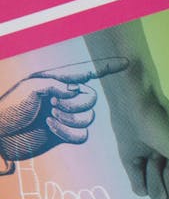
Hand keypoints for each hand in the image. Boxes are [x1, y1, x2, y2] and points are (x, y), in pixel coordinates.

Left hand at [0, 59, 128, 163]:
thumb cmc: (9, 109)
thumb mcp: (30, 89)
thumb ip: (57, 85)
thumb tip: (76, 91)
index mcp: (56, 81)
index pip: (86, 71)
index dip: (106, 67)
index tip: (126, 63)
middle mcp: (64, 97)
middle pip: (91, 98)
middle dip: (76, 104)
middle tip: (53, 105)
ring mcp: (65, 116)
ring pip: (89, 117)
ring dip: (69, 119)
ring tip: (50, 116)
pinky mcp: (64, 134)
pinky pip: (82, 135)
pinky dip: (67, 132)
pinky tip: (51, 128)